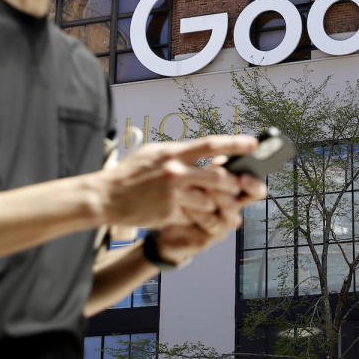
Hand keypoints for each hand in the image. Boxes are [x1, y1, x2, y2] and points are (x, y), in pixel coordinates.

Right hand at [90, 135, 257, 228]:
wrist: (105, 197)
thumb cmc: (130, 173)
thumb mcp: (153, 153)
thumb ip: (177, 152)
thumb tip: (202, 149)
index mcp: (173, 152)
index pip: (210, 144)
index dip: (235, 144)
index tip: (253, 144)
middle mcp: (175, 171)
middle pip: (218, 176)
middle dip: (233, 182)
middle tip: (239, 184)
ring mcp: (173, 194)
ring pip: (209, 199)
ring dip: (214, 202)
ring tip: (210, 202)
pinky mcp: (168, 213)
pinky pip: (192, 215)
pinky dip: (194, 214)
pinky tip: (185, 213)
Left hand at [155, 168, 267, 265]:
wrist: (165, 221)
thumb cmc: (186, 194)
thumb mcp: (199, 177)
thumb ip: (212, 170)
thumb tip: (223, 157)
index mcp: (236, 194)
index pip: (255, 190)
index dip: (253, 184)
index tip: (244, 177)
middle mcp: (231, 212)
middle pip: (236, 202)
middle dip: (223, 191)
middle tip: (211, 181)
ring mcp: (219, 228)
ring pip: (219, 216)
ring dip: (206, 202)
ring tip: (194, 190)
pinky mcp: (204, 240)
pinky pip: (201, 228)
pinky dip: (194, 214)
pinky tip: (183, 204)